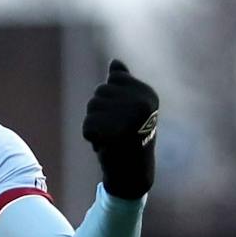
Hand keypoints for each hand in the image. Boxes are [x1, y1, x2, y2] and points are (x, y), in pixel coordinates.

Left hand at [82, 58, 158, 199]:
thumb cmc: (129, 139)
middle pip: (100, 92)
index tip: (125, 117)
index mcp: (148, 94)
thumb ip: (123, 84)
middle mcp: (142, 103)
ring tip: (111, 138)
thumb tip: (115, 62)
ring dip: (95, 125)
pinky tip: (105, 145)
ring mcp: (129, 118)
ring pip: (92, 107)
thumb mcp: (129, 108)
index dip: (111, 100)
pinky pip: (87, 125)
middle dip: (101, 113)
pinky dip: (91, 137)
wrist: (133, 174)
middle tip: (117, 131)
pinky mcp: (114, 132)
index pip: (113, 80)